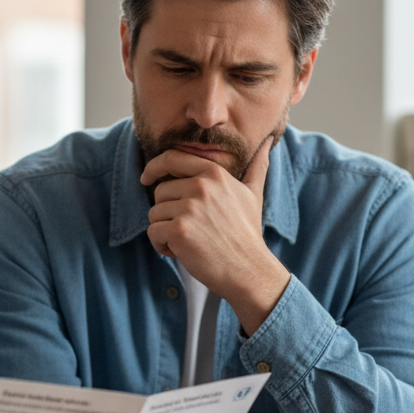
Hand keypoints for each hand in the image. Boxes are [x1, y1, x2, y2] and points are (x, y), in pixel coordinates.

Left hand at [140, 144, 289, 334]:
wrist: (249, 269)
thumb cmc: (247, 233)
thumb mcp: (254, 194)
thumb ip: (256, 168)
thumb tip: (267, 143)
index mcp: (214, 173)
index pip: (172, 158)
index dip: (154, 167)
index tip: (146, 178)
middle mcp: (201, 187)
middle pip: (160, 191)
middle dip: (166, 211)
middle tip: (187, 228)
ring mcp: (189, 208)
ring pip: (155, 213)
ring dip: (164, 230)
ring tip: (187, 241)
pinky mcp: (179, 230)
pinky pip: (153, 232)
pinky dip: (161, 245)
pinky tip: (180, 252)